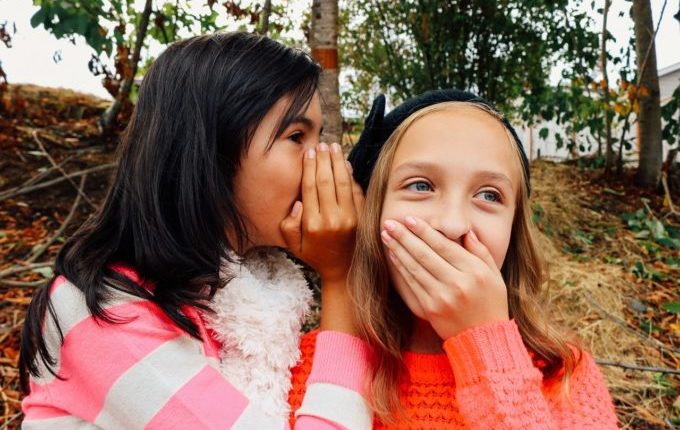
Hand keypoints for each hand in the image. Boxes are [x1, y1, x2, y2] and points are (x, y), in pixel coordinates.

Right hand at [280, 142, 363, 283]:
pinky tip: (345, 164)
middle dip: (323, 160)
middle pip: (326, 181)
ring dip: (338, 162)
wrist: (344, 271)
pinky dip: (351, 176)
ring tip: (333, 147)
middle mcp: (333, 219)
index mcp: (313, 224)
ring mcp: (351, 218)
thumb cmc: (316, 255)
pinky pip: (356, 191)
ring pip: (343, 182)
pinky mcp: (362, 217)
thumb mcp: (294, 246)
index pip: (310, 188)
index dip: (309, 167)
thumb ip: (289, 225)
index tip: (309, 153)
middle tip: (321, 144)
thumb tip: (298, 203)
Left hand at [380, 216, 508, 339]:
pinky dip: (401, 268)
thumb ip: (480, 251)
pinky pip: (412, 283)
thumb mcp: (494, 275)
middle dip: (405, 236)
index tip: (409, 219)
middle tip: (389, 223)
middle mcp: (457, 284)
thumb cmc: (491, 303)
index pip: (444, 246)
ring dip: (398, 249)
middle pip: (425, 255)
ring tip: (386, 235)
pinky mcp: (430, 309)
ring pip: (415, 268)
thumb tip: (465, 230)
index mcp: (474, 272)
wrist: (483, 338)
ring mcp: (441, 297)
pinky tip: (393, 255)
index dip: (424, 231)